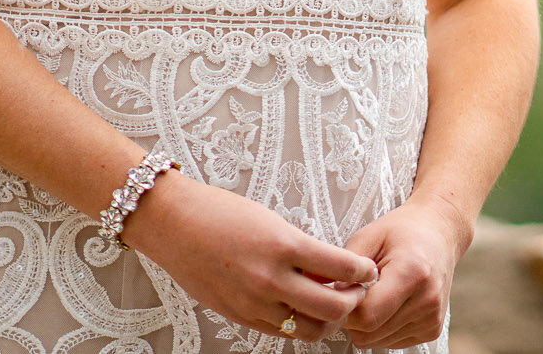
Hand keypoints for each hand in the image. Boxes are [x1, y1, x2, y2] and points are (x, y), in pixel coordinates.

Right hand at [123, 173, 376, 341]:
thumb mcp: (272, 222)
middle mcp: (270, 279)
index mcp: (283, 245)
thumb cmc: (222, 212)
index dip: (364, 272)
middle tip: (356, 291)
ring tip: (329, 302)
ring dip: (327, 319)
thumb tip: (333, 272)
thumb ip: (302, 251)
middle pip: (333, 309)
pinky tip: (300, 307)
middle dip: (352, 302)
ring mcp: (253, 302)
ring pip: (308, 329)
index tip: (369, 269)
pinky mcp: (239, 316)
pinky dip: (298, 323)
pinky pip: (281, 331)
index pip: (342, 267)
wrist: (173, 223)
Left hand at [341, 199, 469, 348]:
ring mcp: (432, 318)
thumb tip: (326, 296)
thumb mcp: (368, 236)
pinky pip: (390, 341)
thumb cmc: (402, 231)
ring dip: (366, 324)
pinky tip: (388, 302)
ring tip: (374, 293)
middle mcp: (427, 300)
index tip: (342, 289)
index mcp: (412, 273)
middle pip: (369, 333)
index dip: (346, 307)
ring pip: (376, 341)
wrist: (439, 232)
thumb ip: (344, 268)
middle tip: (355, 290)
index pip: (367, 316)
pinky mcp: (432, 329)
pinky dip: (381, 327)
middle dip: (353, 317)